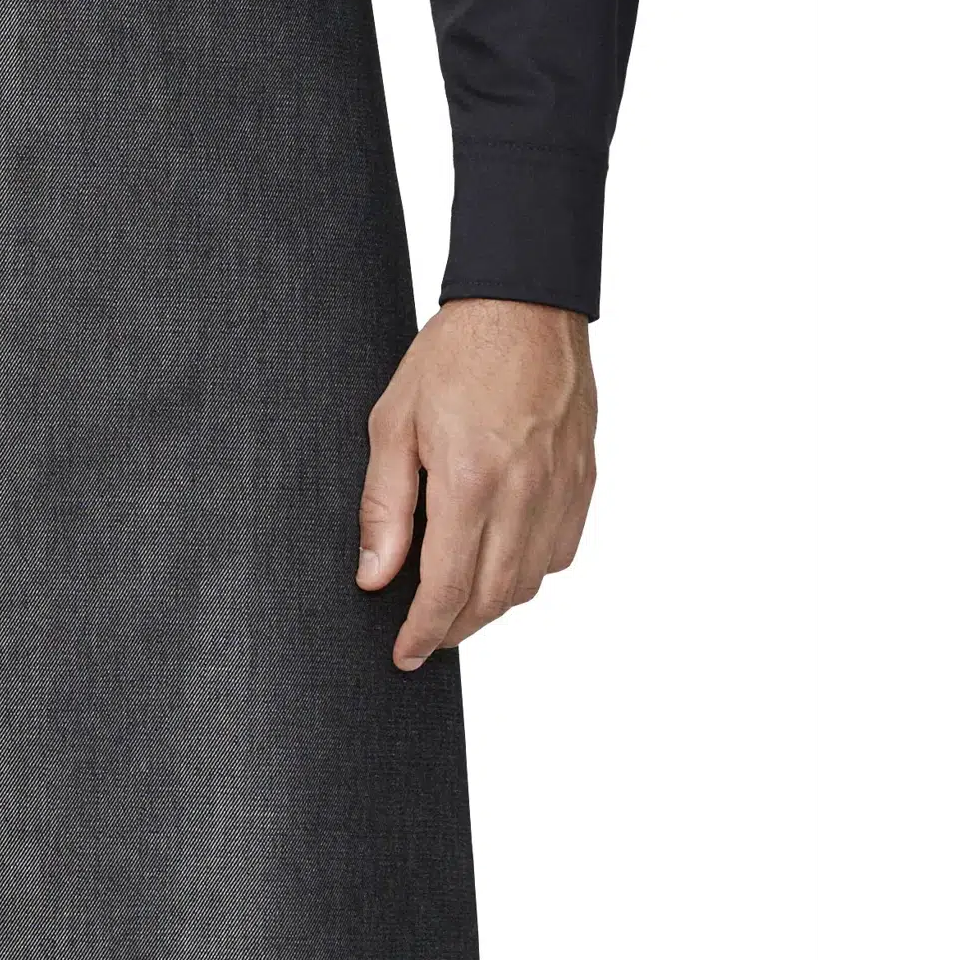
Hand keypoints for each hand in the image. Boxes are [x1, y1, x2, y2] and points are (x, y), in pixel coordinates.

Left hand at [357, 301, 597, 671]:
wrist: (526, 304)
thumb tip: (376, 575)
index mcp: (472, 481)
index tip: (405, 654)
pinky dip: (530, 571)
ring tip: (458, 602)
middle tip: (425, 637)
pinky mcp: (584, 479)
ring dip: (493, 605)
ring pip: (531, 582)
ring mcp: (562, 489)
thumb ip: (384, 506)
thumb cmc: (455, 354)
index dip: (424, 632)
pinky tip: (502, 559)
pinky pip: (561, 551)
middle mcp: (525, 494)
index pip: (449, 588)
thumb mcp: (394, 422)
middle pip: (494, 598)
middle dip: (456, 629)